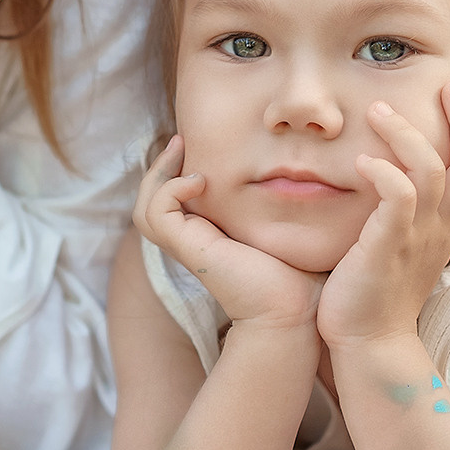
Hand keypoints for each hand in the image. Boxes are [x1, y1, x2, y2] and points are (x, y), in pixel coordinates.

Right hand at [133, 136, 323, 330]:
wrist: (297, 310)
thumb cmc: (303, 273)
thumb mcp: (286, 225)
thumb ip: (280, 201)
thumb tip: (297, 170)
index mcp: (211, 236)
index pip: (174, 201)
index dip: (177, 171)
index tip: (199, 145)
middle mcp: (194, 241)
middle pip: (151, 203)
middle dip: (160, 167)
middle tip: (180, 140)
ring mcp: (188, 246)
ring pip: (146, 208)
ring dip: (159, 174)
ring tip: (182, 150)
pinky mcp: (189, 248)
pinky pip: (158, 212)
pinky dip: (170, 188)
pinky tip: (201, 179)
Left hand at [318, 83, 449, 349]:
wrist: (369, 343)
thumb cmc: (378, 290)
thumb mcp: (406, 245)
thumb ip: (413, 213)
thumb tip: (404, 179)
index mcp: (449, 227)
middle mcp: (441, 229)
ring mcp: (417, 238)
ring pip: (434, 173)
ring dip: (410, 136)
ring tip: (380, 109)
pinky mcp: (388, 248)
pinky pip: (399, 202)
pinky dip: (385, 175)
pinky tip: (363, 160)